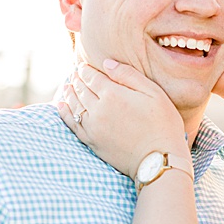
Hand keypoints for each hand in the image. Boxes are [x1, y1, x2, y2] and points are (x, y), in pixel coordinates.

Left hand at [56, 57, 187, 177]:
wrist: (158, 160)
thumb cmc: (162, 124)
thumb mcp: (154, 93)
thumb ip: (129, 75)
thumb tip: (107, 63)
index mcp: (113, 94)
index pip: (92, 77)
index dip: (86, 70)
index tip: (82, 66)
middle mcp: (98, 109)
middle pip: (81, 89)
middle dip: (76, 79)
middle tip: (74, 73)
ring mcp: (92, 127)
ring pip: (74, 105)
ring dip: (69, 93)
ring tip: (67, 85)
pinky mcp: (91, 141)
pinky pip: (72, 123)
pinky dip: (64, 112)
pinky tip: (61, 105)